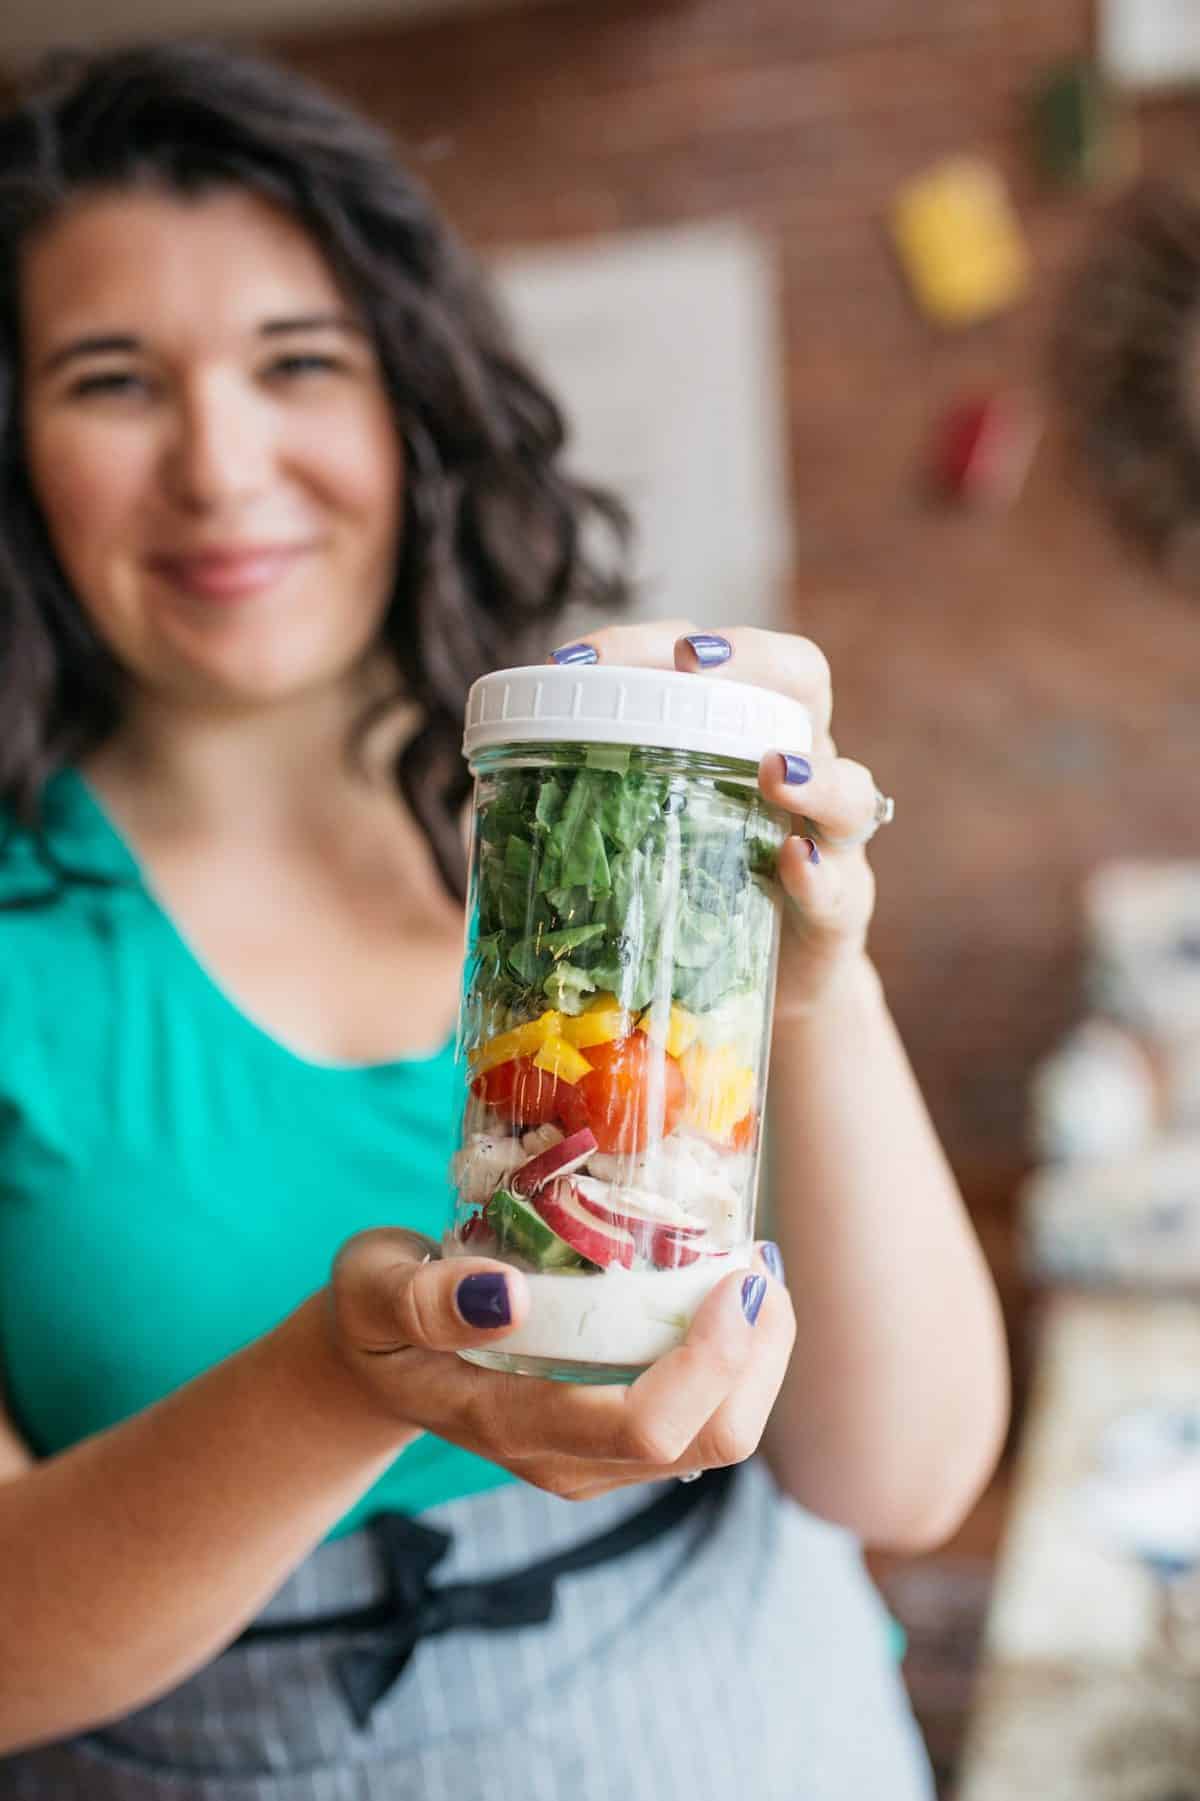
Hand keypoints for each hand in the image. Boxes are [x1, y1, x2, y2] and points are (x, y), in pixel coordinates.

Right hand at [327, 1231, 793, 1499]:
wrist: (373, 1362)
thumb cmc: (374, 1313)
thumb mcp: (373, 1287)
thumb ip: (425, 1298)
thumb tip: (510, 1296)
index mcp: (512, 1424)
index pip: (647, 1427)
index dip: (713, 1360)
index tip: (733, 1274)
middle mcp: (567, 1459)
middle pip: (709, 1442)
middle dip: (760, 1356)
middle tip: (758, 1260)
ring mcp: (595, 1459)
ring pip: (719, 1437)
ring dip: (758, 1357)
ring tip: (752, 1265)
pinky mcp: (614, 1441)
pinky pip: (703, 1418)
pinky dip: (736, 1359)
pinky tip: (721, 1289)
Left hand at [549, 621, 885, 1020]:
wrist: (760, 993)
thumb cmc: (690, 901)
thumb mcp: (634, 848)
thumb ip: (573, 822)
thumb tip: (473, 818)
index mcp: (735, 734)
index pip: (709, 658)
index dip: (648, 645)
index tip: (577, 661)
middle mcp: (797, 767)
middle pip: (802, 680)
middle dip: (753, 660)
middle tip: (694, 664)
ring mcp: (831, 841)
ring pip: (852, 785)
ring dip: (815, 772)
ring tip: (776, 767)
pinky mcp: (843, 915)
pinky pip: (848, 886)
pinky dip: (823, 874)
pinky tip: (794, 864)